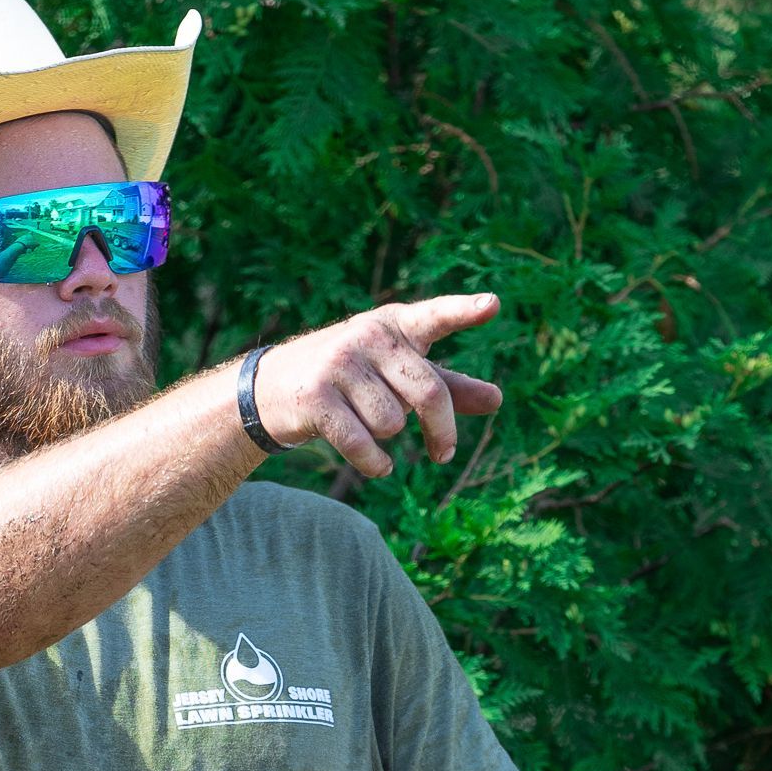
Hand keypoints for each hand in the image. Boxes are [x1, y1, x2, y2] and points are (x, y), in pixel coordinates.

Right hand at [252, 293, 502, 477]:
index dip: (464, 312)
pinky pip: (364, 445)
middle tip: (444, 453)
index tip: (493, 305)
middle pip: (429, 393)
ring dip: (389, 439)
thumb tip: (498, 399)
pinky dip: (375, 464)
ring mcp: (340, 364)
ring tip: (368, 426)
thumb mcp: (398, 374)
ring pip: (393, 424)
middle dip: (441, 431)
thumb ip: (447, 385)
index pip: (435, 317)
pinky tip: (378, 465)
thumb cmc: (351, 379)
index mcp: (395, 325)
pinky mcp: (317, 397)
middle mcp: (368, 335)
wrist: (273, 388)